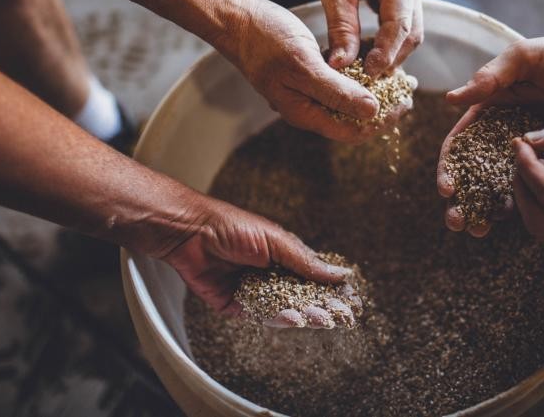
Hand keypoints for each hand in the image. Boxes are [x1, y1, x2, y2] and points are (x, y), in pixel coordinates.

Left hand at [161, 197, 351, 317]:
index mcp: (283, 256)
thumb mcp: (276, 241)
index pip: (314, 277)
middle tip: (343, 316)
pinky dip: (278, 318)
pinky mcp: (235, 305)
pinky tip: (294, 317)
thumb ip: (306, 261)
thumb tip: (340, 274)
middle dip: (323, 306)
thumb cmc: (233, 226)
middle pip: (302, 297)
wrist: (191, 233)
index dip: (332, 288)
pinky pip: (260, 315)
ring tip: (321, 318)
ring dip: (305, 314)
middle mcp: (270, 274)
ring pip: (284, 309)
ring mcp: (254, 291)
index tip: (352, 299)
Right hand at [220, 0, 407, 141]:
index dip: (383, 121)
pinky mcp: (307, 75)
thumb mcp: (304, 64)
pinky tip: (374, 61)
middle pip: (353, 119)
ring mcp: (307, 92)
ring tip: (398, 75)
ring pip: (348, 100)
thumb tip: (372, 112)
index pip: (353, 131)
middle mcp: (308, 108)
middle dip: (384, 106)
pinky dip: (358, 76)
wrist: (236, 20)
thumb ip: (337, 92)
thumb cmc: (265, 40)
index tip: (405, 102)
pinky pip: (339, 83)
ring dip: (374, 90)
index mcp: (305, 113)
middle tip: (409, 87)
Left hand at [292, 0, 422, 76]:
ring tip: (364, 72)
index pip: (401, 23)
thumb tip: (343, 65)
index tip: (369, 73)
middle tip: (367, 78)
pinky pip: (392, 25)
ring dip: (387, 53)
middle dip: (391, 57)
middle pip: (410, 31)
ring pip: (404, 32)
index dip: (387, 52)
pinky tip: (363, 56)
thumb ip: (342, 27)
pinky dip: (381, 42)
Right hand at [437, 34, 543, 232]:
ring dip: (482, 208)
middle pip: (469, 172)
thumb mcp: (525, 57)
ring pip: (495, 185)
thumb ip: (492, 76)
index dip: (448, 167)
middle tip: (456, 220)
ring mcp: (523, 151)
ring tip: (479, 229)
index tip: (448, 188)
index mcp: (486, 109)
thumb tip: (453, 99)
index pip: (458, 143)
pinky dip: (519, 204)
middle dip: (458, 199)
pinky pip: (530, 187)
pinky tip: (513, 220)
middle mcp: (499, 133)